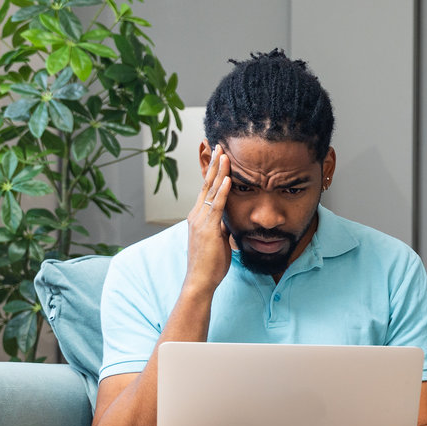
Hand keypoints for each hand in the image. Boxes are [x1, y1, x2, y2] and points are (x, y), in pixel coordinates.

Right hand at [185, 143, 233, 292]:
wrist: (200, 280)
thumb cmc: (210, 263)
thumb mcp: (219, 239)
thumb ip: (222, 226)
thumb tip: (230, 219)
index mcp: (199, 216)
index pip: (206, 188)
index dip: (212, 171)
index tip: (217, 155)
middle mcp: (196, 215)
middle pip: (206, 183)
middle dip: (213, 164)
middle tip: (219, 144)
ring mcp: (200, 221)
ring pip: (210, 190)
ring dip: (219, 171)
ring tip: (224, 154)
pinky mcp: (208, 229)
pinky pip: (217, 206)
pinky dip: (222, 191)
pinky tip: (228, 179)